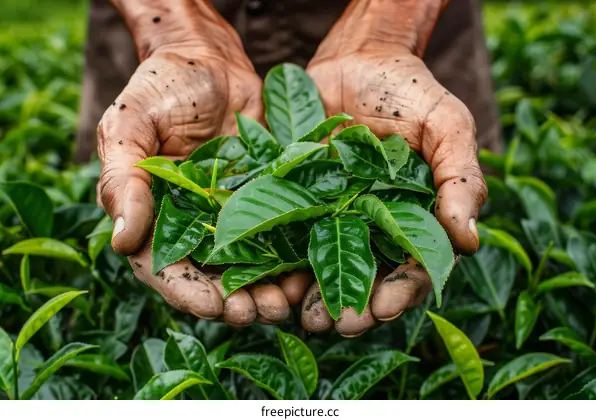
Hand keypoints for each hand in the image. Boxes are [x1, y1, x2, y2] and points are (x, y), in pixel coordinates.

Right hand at [96, 35, 312, 324]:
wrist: (208, 59)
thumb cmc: (160, 87)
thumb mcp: (130, 126)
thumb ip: (124, 180)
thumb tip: (121, 242)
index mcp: (155, 217)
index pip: (167, 270)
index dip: (192, 294)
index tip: (219, 308)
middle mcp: (194, 224)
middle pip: (215, 277)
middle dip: (239, 301)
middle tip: (264, 312)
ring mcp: (233, 213)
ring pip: (252, 263)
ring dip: (271, 287)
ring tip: (291, 300)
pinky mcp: (266, 196)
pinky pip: (281, 231)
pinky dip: (295, 253)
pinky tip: (311, 268)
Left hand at [300, 5, 486, 335]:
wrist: (358, 59)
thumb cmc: (411, 92)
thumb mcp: (448, 127)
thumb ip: (460, 180)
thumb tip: (468, 241)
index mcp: (414, 218)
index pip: (412, 267)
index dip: (399, 292)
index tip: (382, 309)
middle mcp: (372, 225)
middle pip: (364, 277)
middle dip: (351, 306)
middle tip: (334, 324)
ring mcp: (333, 215)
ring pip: (323, 265)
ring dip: (312, 294)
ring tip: (298, 315)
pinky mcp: (297, 198)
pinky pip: (286, 232)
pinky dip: (278, 257)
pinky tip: (268, 277)